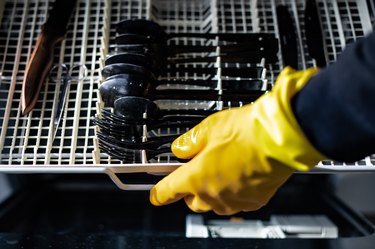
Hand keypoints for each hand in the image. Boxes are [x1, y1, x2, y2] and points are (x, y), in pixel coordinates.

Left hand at [150, 67, 326, 214]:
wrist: (280, 138)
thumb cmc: (247, 132)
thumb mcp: (209, 128)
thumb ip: (189, 141)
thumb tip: (180, 148)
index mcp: (195, 177)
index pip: (167, 191)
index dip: (159, 193)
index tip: (156, 194)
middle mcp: (213, 194)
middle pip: (191, 201)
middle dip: (189, 189)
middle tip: (196, 170)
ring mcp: (234, 200)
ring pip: (214, 204)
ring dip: (211, 192)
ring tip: (221, 169)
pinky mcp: (254, 201)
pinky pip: (235, 202)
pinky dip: (232, 192)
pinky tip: (238, 174)